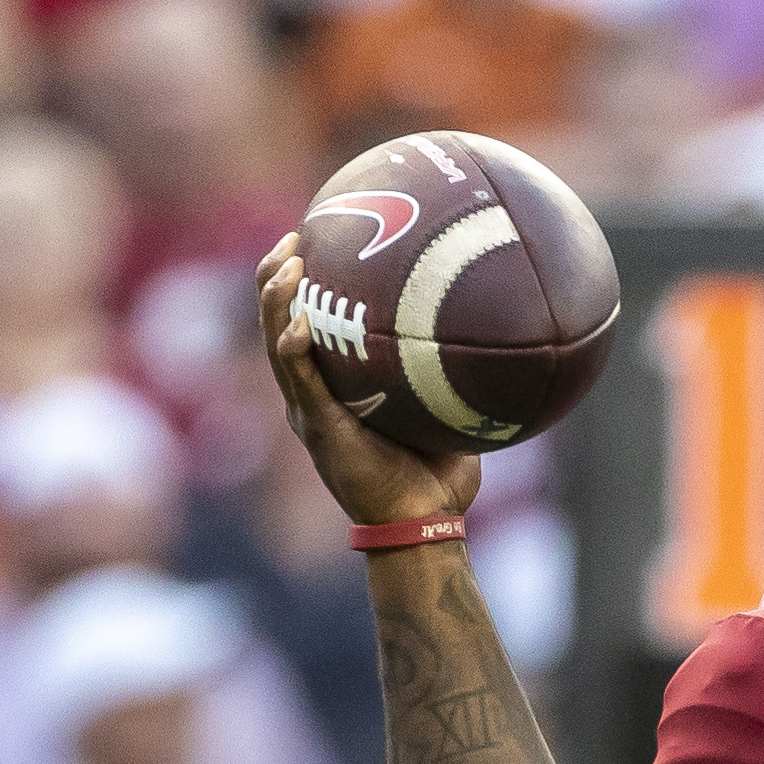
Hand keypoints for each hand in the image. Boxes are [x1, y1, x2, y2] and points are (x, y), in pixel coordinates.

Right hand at [255, 232, 480, 527]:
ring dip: (275, 303)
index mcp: (333, 393)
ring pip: (277, 345)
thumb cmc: (440, 477)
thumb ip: (448, 378)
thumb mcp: (443, 414)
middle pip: (278, 325)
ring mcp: (309, 413)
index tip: (312, 243)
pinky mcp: (318, 429)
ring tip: (284, 264)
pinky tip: (298, 322)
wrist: (425, 525)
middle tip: (291, 238)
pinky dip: (294, 349)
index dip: (300, 288)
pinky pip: (300, 381)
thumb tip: (488, 336)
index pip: (304, 328)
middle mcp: (311, 398)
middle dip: (274, 280)